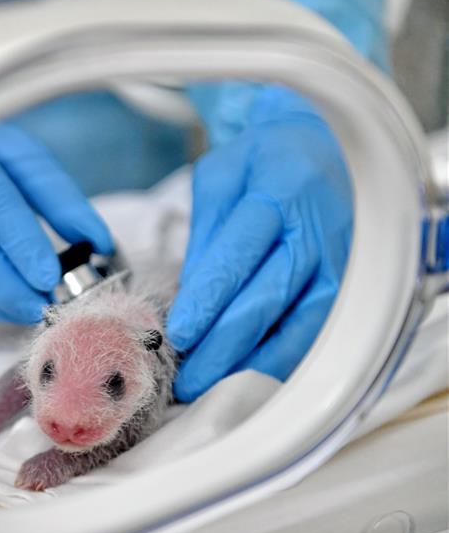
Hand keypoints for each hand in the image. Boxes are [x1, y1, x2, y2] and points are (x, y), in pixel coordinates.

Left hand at [167, 99, 351, 400]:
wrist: (324, 145)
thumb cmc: (263, 161)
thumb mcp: (220, 175)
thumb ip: (205, 232)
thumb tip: (191, 297)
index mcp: (280, 190)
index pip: (239, 253)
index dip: (209, 299)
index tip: (180, 334)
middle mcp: (319, 228)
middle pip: (271, 296)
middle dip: (226, 345)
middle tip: (188, 379)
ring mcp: (343, 259)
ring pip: (303, 324)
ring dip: (256, 362)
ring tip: (214, 387)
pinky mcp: (353, 284)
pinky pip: (319, 331)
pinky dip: (284, 358)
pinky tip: (250, 375)